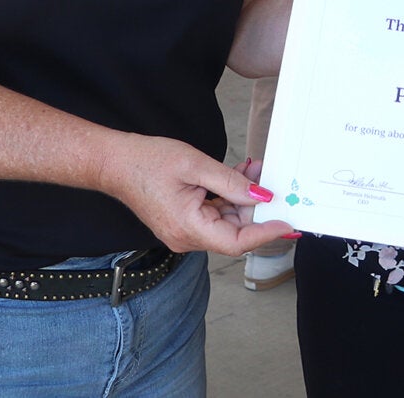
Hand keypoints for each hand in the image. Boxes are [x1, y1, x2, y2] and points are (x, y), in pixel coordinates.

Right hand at [101, 134, 293, 255]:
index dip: (265, 233)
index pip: (238, 242)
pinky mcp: (183, 223)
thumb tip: (261, 197)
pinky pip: (213, 215)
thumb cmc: (147, 161)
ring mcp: (183, 232)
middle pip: (234, 232)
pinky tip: (238, 177)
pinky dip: (228, 199)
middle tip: (270, 180)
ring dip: (242, 199)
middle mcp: (186, 238)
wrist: (114, 163)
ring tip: (253, 171)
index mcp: (188, 228)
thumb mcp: (195, 165)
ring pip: (226, 223)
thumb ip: (231, 183)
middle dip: (255, 207)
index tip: (288, 223)